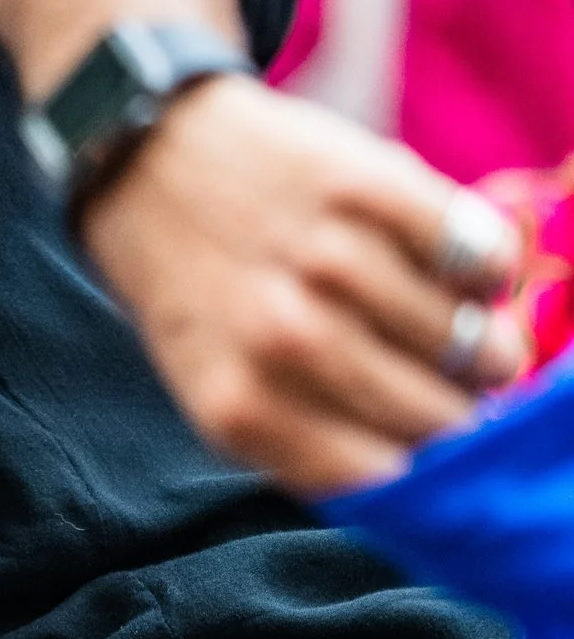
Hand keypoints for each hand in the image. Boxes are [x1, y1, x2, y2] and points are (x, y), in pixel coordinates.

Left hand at [82, 74, 526, 499]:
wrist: (149, 159)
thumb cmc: (197, 286)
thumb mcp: (219, 386)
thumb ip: (302, 438)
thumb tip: (417, 474)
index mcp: (244, 409)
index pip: (389, 479)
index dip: (426, 465)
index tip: (431, 442)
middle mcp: (287, 340)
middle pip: (437, 414)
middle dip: (459, 408)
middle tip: (454, 385)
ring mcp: (330, 259)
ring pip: (466, 340)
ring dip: (483, 343)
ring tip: (460, 330)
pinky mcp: (369, 187)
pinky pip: (479, 254)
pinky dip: (487, 270)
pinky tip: (460, 274)